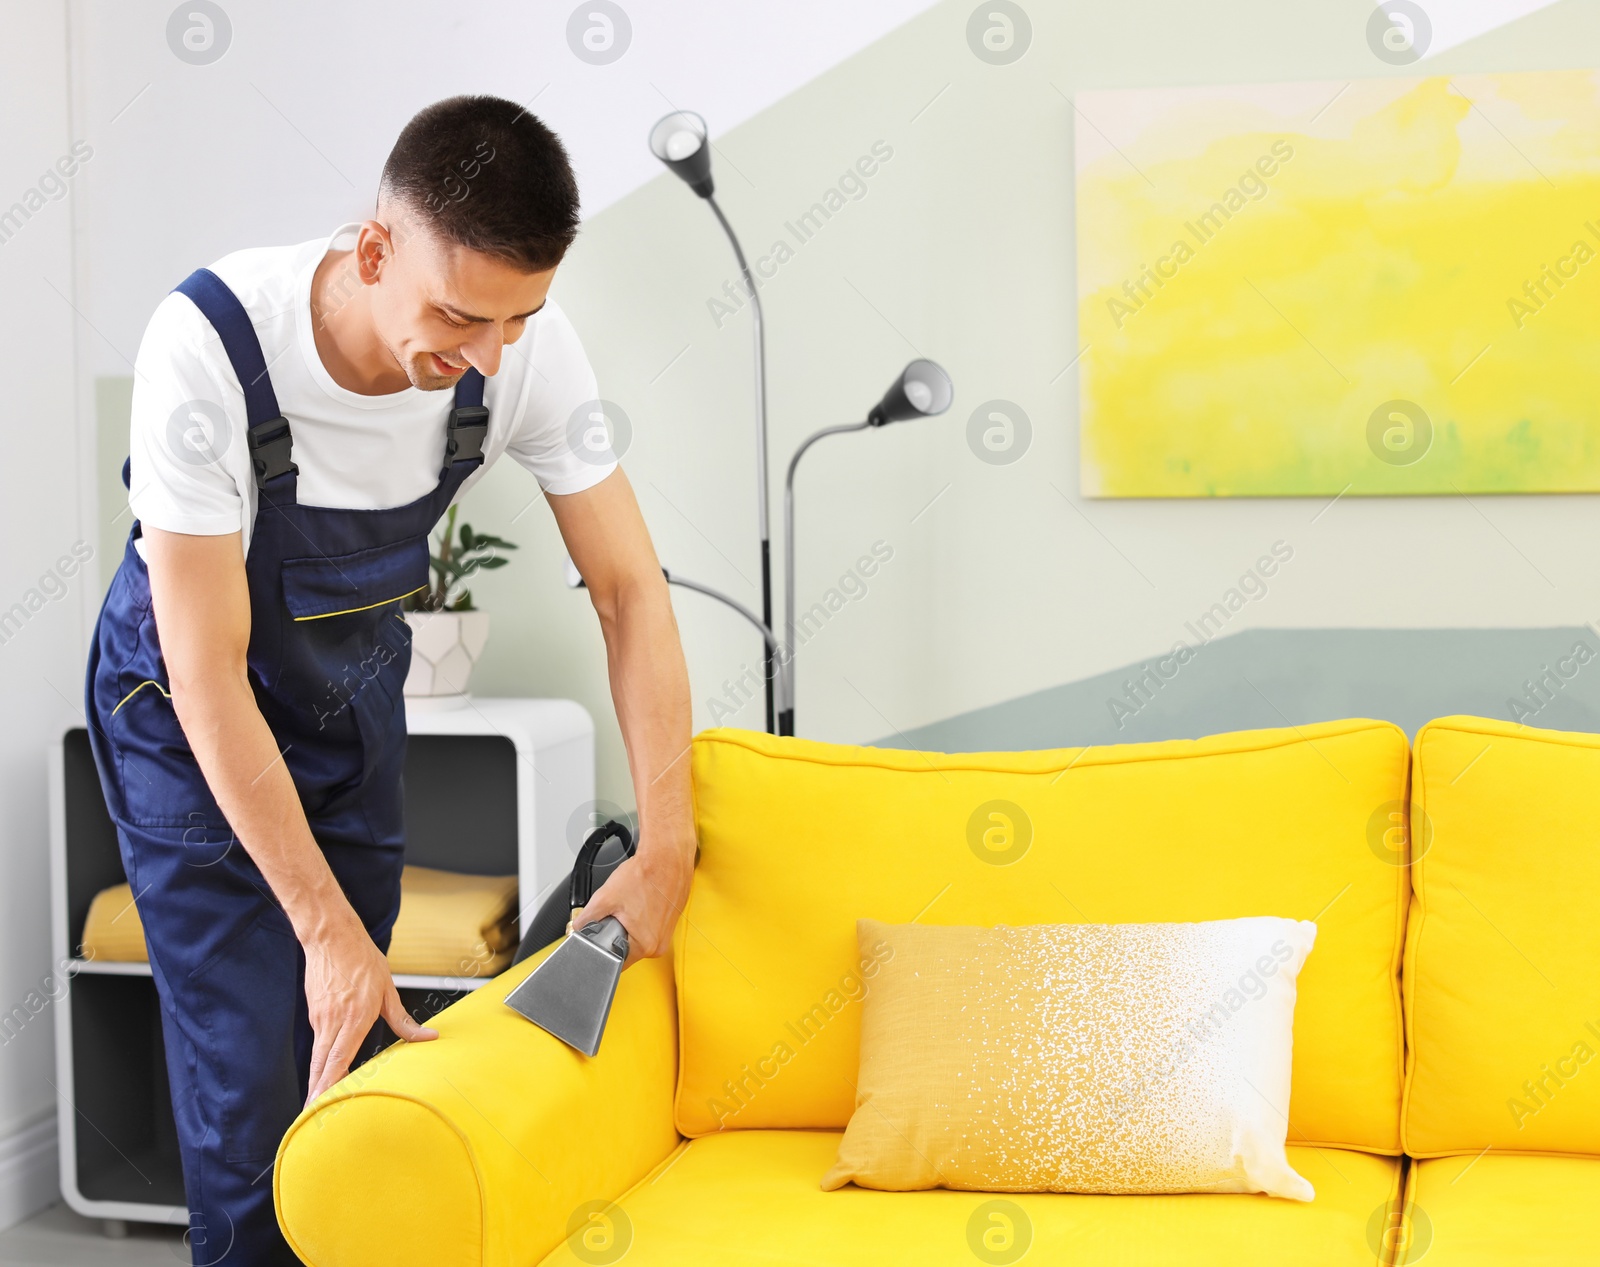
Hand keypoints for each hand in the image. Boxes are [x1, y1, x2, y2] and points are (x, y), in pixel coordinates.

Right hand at [301, 909, 437, 1105]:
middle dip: (317, 1092)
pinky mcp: (315, 1013)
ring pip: (317, 1056)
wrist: (331, 936)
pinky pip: (318, 1042)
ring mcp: (320, 1018)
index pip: (339, 1059)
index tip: (323, 1105)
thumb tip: (428, 1037)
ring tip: (317, 1104)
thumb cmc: (362, 959)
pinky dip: (320, 1061)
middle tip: (313, 1117)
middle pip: (321, 1065)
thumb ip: (403, 1020)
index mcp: (353, 1018)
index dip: (330, 1084)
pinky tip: (324, 1073)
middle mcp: (332, 1022)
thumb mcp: (387, 989)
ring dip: (317, 1080)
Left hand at [572, 835, 693, 967]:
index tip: (603, 932)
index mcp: (645, 945)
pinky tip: (642, 900)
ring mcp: (667, 933)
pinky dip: (642, 916)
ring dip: (630, 924)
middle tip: (619, 911)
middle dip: (617, 932)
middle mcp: (660, 943)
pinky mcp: (671, 922)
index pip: (616, 961)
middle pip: (627, 949)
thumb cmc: (645, 874)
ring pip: (638, 936)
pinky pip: (650, 926)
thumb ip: (587, 917)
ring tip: (632, 904)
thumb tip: (578, 927)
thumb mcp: (606, 897)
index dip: (603, 947)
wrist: (667, 856)